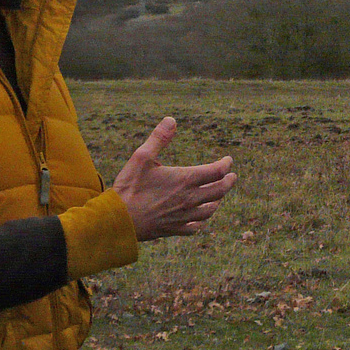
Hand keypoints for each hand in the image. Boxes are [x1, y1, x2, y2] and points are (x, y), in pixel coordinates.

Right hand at [112, 117, 235, 241]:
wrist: (118, 220)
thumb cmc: (130, 187)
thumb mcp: (141, 157)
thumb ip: (158, 138)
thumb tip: (171, 120)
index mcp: (186, 180)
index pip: (216, 171)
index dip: (225, 164)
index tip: (228, 160)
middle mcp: (190, 199)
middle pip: (219, 191)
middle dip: (228, 182)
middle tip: (231, 176)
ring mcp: (183, 216)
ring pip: (209, 211)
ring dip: (217, 201)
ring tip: (218, 197)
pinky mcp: (174, 229)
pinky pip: (194, 228)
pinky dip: (201, 222)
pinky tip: (199, 220)